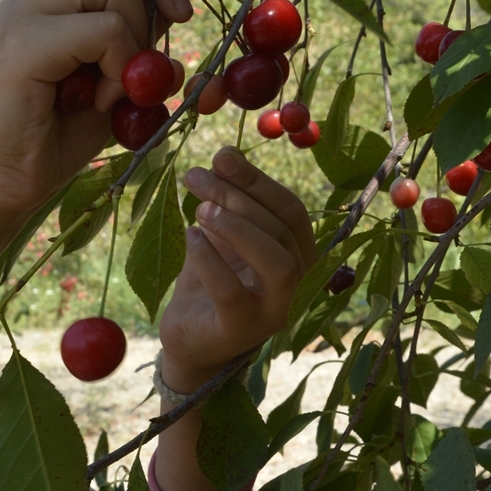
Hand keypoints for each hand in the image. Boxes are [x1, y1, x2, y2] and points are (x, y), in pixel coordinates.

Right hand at [0, 0, 228, 212]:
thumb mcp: (119, 78)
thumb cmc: (59, 133)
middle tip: (185, 17)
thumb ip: (143, 40)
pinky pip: (101, 30)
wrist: (6, 183)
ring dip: (137, 25)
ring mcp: (24, 11)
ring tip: (122, 79)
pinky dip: (120, 65)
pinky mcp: (22, 45)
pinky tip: (102, 100)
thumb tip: (182, 9)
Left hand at [158, 148, 316, 390]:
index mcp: (300, 255)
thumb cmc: (212, 280)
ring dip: (237, 228)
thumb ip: (229, 200)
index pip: (291, 210)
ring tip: (200, 208)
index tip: (222, 156)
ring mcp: (275, 311)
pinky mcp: (242, 330)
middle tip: (197, 176)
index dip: (258, 180)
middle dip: (238, 197)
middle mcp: (299, 284)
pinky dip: (210, 260)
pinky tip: (190, 238)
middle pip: (280, 230)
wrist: (189, 336)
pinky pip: (232, 291)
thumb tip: (226, 153)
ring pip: (275, 262)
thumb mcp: (223, 235)